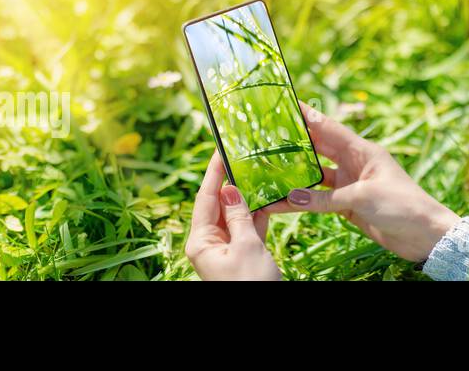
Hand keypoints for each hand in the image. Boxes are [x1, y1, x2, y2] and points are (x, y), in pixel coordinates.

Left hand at [185, 152, 281, 280]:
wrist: (265, 320)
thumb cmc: (252, 285)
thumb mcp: (247, 247)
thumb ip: (239, 216)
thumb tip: (228, 188)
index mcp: (201, 241)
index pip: (205, 199)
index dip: (213, 173)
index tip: (220, 149)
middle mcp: (209, 244)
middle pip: (218, 205)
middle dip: (230, 180)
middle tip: (241, 154)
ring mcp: (226, 250)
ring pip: (235, 215)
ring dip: (246, 195)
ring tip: (256, 170)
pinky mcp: (242, 255)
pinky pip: (247, 228)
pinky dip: (257, 214)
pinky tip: (267, 196)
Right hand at [261, 102, 460, 260]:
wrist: (424, 235)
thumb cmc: (402, 205)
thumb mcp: (361, 197)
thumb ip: (324, 198)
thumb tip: (290, 197)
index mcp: (362, 151)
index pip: (329, 127)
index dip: (308, 115)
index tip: (287, 102)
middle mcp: (353, 164)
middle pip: (318, 149)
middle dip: (295, 142)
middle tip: (267, 134)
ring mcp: (349, 185)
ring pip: (315, 176)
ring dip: (295, 174)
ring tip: (268, 169)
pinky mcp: (346, 205)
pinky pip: (318, 200)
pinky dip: (302, 201)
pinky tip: (283, 202)